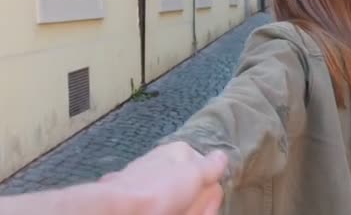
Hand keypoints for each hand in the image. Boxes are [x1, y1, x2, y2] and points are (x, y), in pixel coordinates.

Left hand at [100, 142, 227, 214]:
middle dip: (196, 204)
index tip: (208, 204)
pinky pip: (165, 207)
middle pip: (194, 188)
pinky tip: (162, 212)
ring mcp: (151, 182)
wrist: (119, 211)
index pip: (208, 170)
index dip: (210, 191)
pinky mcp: (141, 200)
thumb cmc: (160, 190)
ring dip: (186, 210)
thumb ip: (211, 165)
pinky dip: (167, 211)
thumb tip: (222, 154)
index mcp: (179, 151)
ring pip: (180, 201)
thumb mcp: (193, 174)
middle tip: (188, 211)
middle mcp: (165, 163)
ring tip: (173, 212)